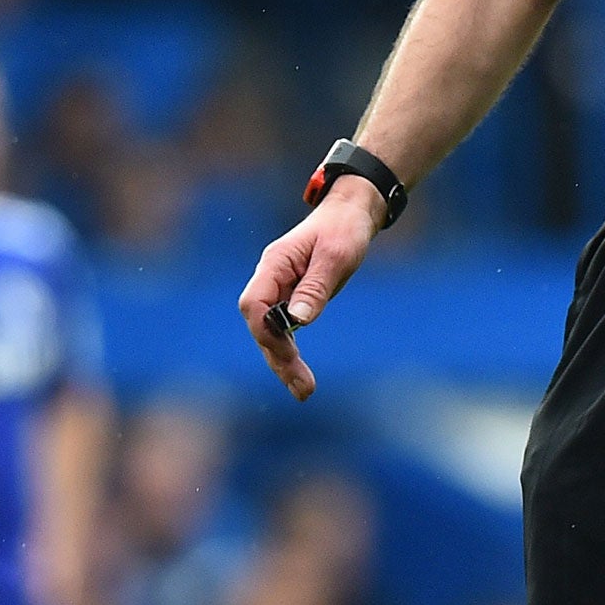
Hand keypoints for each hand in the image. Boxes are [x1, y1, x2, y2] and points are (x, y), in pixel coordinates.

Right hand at [236, 177, 380, 400]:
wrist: (351, 214)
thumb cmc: (344, 229)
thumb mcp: (336, 255)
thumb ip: (315, 287)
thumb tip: (298, 322)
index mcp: (274, 264)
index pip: (254, 304)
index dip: (266, 331)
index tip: (289, 351)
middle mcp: (272, 278)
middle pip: (260, 325)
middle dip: (278, 357)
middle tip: (303, 386)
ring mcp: (280, 289)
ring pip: (270, 333)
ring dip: (283, 362)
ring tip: (304, 391)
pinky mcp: (292, 298)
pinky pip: (284, 331)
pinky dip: (290, 353)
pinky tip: (299, 376)